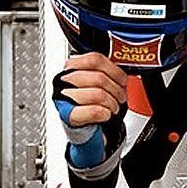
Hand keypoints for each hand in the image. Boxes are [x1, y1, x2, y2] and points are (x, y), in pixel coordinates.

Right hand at [53, 52, 127, 167]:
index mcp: (72, 67)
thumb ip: (107, 71)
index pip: (94, 59)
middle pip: (98, 77)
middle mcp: (65, 80)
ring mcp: (64, 98)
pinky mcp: (67, 115)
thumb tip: (122, 68)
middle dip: (116, 90)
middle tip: (120, 97)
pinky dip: (105, 114)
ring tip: (113, 107)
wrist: (86, 128)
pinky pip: (93, 111)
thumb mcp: (100, 82)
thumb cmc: (93, 103)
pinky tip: (105, 115)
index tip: (122, 80)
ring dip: (112, 103)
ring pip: (97, 94)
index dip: (114, 70)